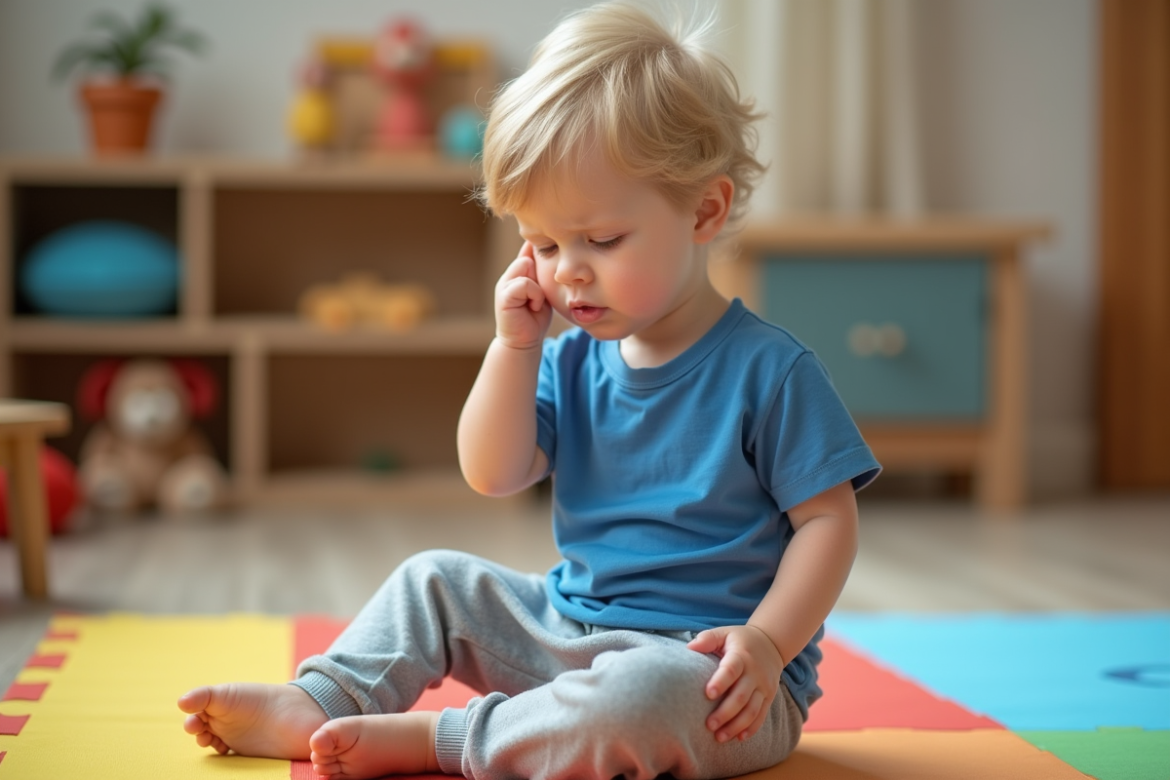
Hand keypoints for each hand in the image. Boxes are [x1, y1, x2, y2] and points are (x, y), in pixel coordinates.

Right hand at [495, 242, 551, 349]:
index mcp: (517, 274)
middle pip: (529, 257)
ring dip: (538, 287)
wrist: (524, 342)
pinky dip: (534, 295)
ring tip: (536, 303)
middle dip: (539, 274)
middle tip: (540, 296)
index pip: (527, 251)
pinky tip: (533, 307)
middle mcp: (508, 277)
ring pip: (525, 266)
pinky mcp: (503, 296)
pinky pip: (524, 284)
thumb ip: (541, 276)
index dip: (537, 251)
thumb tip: (550, 255)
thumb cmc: (535, 318)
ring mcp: (504, 285)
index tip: (550, 253)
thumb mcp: (542, 292)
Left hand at [687, 624, 784, 742]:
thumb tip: (690, 647)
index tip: (708, 694)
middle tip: (708, 725)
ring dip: (736, 725)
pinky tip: (738, 738)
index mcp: (742, 656)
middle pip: (741, 696)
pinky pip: (761, 715)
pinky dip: (751, 728)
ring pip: (752, 710)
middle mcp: (755, 673)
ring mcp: (764, 686)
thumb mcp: (725, 633)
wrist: (771, 643)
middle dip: (725, 712)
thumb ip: (708, 638)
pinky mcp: (769, 697)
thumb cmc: (740, 640)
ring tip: (719, 737)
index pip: (731, 670)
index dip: (720, 682)